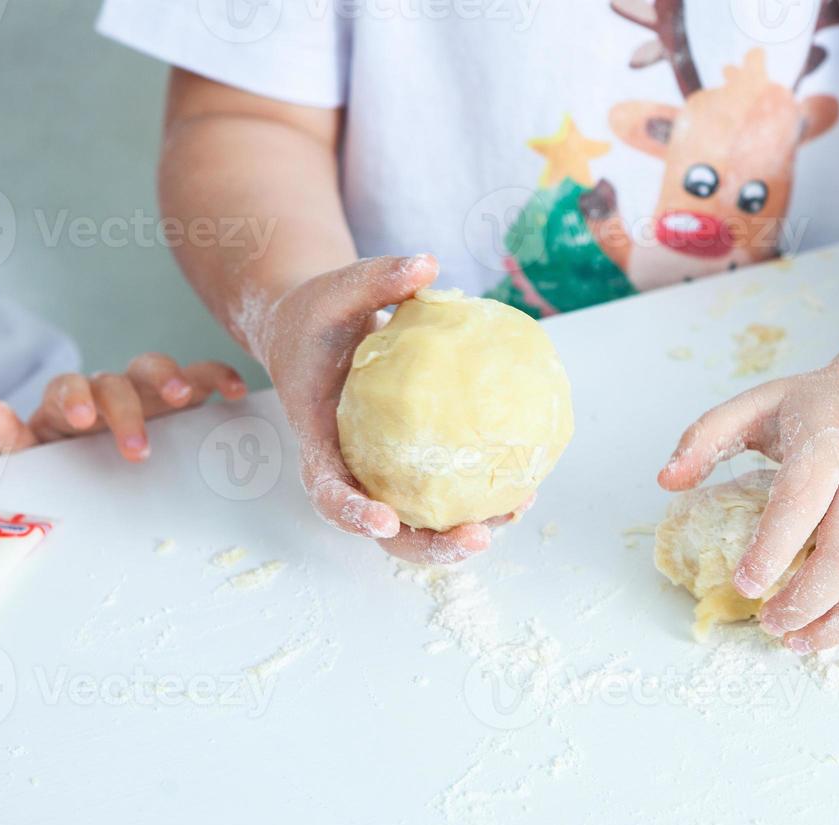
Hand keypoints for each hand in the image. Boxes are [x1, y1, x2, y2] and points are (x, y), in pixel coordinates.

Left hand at [0, 355, 245, 460]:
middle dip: (127, 408)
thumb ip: (13, 443)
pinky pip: (200, 376)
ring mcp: (147, 393)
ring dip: (171, 378)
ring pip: (155, 369)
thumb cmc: (68, 469)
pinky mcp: (182, 399)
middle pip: (116, 380)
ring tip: (185, 398)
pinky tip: (231, 392)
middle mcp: (108, 391)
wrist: (101, 477)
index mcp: (69, 404)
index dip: (75, 398)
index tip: (82, 420)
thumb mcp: (35, 463)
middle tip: (137, 446)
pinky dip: (215, 377)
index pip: (69, 387)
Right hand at [251, 254, 511, 564]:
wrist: (312, 333)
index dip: (352, 512)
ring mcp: (381, 476)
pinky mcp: (410, 470)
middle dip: (429, 549)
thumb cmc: (318, 315)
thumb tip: (426, 262)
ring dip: (466, 533)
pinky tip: (526, 489)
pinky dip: (481, 500)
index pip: (327, 489)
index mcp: (319, 440)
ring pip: (421, 525)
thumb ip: (375, 278)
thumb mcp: (336, 289)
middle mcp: (350, 470)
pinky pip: (444, 495)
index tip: (384, 521)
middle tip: (477, 540)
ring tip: (518, 513)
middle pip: (384, 532)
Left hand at [658, 357, 838, 651]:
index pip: (801, 502)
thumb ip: (706, 436)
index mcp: (827, 442)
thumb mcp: (760, 404)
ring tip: (795, 641)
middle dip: (805, 598)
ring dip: (838, 621)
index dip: (772, 549)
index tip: (744, 584)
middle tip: (768, 621)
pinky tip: (827, 630)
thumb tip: (666, 481)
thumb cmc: (823, 405)